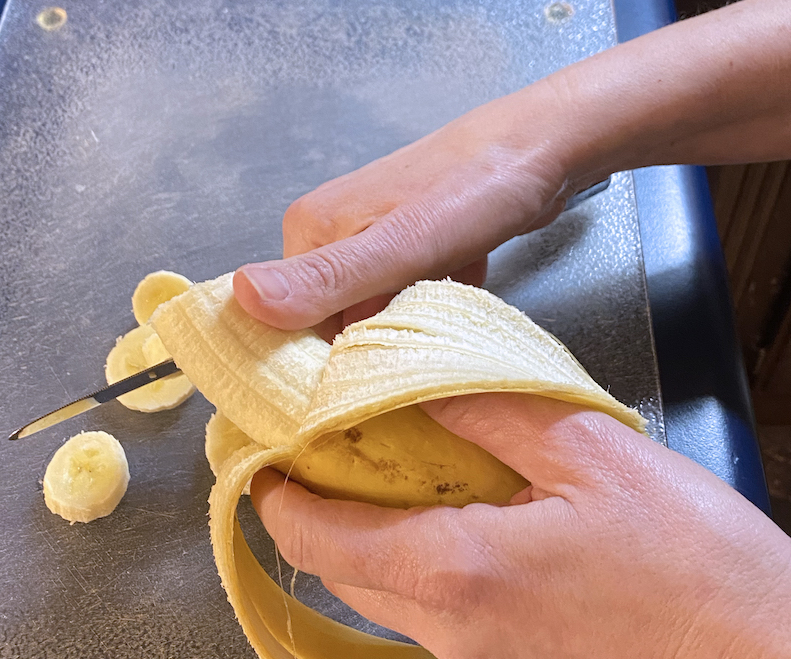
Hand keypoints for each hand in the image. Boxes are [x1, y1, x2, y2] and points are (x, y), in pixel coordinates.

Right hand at [234, 82, 572, 333]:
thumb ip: (327, 278)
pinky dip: (430, 314)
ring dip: (407, 333)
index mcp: (309, 233)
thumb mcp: (401, 243)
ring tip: (443, 333)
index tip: (371, 381)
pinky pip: (405, 300)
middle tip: (420, 355)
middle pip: (334, 324)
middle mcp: (330, 236)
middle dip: (375, 347)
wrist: (547, 146)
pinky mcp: (407, 246)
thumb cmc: (476, 191)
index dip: (327, 360)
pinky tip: (457, 309)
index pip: (293, 324)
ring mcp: (370, 240)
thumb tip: (243, 297)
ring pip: (374, 316)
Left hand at [250, 393, 790, 658]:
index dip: (278, 487)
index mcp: (453, 571)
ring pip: (377, 592)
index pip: (316, 532)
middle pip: (337, 565)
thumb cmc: (690, 554)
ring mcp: (473, 657)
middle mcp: (447, 627)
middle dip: (320, 504)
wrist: (762, 650)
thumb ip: (485, 405)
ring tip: (392, 467)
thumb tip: (415, 372)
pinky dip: (411, 561)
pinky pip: (424, 611)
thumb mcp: (585, 449)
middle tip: (333, 440)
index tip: (270, 444)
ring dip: (366, 532)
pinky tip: (452, 514)